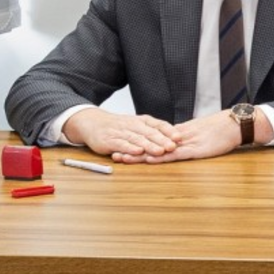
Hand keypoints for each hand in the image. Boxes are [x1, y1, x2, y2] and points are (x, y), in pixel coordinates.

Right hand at [63, 108, 179, 159]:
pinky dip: (130, 148)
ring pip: (138, 139)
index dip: (169, 131)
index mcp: (143, 121)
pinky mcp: (110, 140)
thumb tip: (174, 139)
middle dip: (162, 140)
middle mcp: (134, 125)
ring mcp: (122, 132)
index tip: (179, 138)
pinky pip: (121, 144)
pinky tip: (138, 152)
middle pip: (150, 133)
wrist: (94, 123)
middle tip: (173, 147)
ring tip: (160, 151)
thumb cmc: (120, 126)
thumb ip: (153, 131)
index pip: (159, 125)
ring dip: (150, 145)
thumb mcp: (138, 125)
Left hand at [115, 108, 271, 163]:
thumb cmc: (223, 129)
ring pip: (158, 149)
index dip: (137, 141)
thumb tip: (176, 144)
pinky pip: (175, 154)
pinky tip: (149, 159)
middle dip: (131, 148)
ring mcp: (186, 143)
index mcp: (180, 132)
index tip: (122, 144)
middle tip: (113, 152)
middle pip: (150, 143)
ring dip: (139, 154)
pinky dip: (161, 157)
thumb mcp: (202, 133)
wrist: (237, 124)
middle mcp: (179, 137)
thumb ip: (189, 138)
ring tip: (122, 158)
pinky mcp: (196, 150)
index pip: (154, 137)